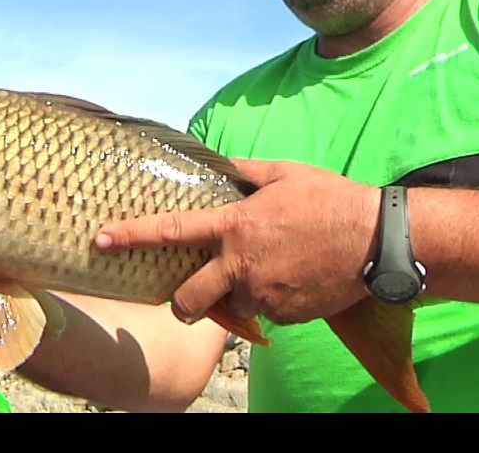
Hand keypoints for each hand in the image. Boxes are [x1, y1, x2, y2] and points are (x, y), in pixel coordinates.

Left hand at [95, 159, 380, 326]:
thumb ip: (245, 172)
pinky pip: (266, 313)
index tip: (101, 239)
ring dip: (239, 295)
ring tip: (269, 273)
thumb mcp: (285, 173)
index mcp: (235, 226)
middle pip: (188, 300)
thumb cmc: (331, 199)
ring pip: (232, 306)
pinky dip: (272, 301)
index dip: (131, 236)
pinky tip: (294, 279)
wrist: (377, 241)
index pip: (170, 232)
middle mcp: (241, 265)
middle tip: (188, 297)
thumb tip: (221, 164)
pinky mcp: (285, 315)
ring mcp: (263, 294)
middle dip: (182, 304)